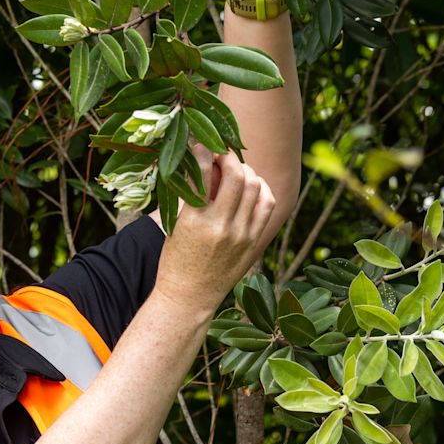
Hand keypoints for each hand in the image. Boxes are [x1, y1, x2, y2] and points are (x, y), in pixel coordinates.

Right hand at [154, 145, 276, 314]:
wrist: (189, 298)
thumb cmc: (176, 261)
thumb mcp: (176, 225)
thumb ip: (193, 196)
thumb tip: (204, 163)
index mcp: (195, 221)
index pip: (203, 172)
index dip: (203, 151)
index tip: (200, 145)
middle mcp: (222, 226)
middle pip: (236, 174)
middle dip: (229, 156)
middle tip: (221, 152)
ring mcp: (242, 235)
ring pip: (255, 185)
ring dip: (246, 170)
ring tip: (236, 169)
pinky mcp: (254, 242)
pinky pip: (267, 204)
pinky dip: (261, 188)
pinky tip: (252, 185)